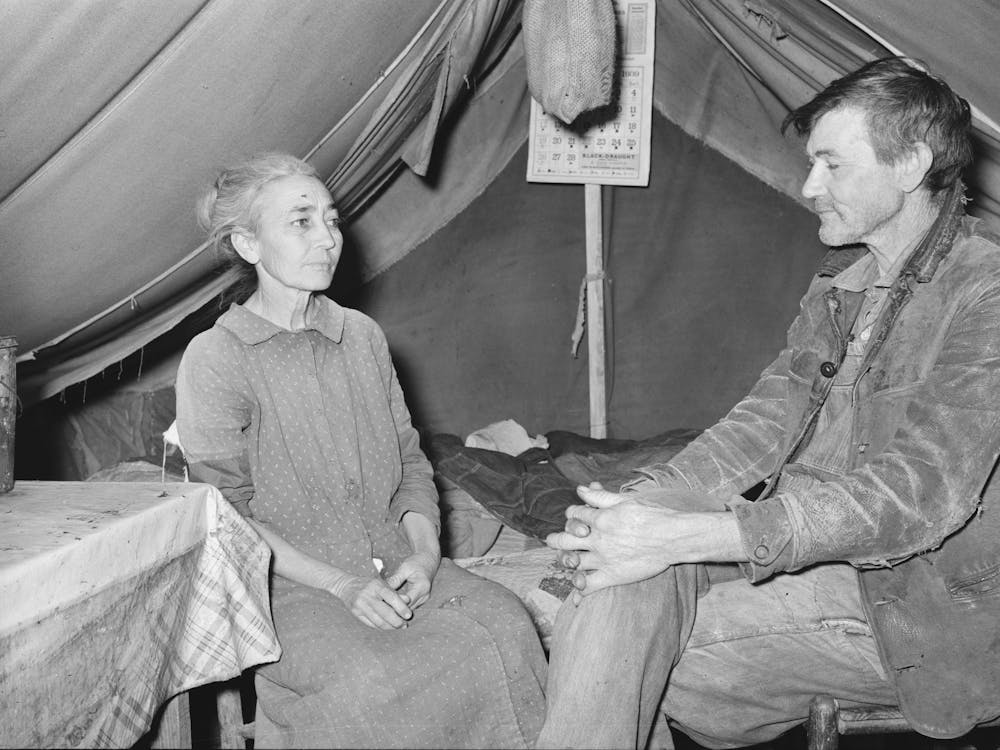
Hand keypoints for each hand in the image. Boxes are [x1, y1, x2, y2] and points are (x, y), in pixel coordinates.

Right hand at [334, 574, 414, 629]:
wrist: (346, 585)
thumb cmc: (368, 584)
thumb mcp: (381, 583)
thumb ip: (395, 592)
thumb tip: (408, 600)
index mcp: (376, 586)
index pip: (392, 598)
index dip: (401, 608)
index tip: (409, 615)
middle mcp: (368, 596)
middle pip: (385, 613)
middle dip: (397, 621)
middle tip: (405, 624)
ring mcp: (360, 605)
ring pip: (379, 621)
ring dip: (390, 627)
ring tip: (398, 627)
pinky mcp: (356, 613)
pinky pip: (371, 624)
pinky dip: (381, 627)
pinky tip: (388, 627)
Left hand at [385, 551, 438, 609]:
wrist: (429, 560)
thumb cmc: (417, 561)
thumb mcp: (405, 567)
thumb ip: (395, 579)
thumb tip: (382, 589)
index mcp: (421, 587)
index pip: (406, 601)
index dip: (393, 603)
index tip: (381, 601)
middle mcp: (424, 596)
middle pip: (407, 608)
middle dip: (393, 607)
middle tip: (379, 605)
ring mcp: (423, 599)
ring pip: (408, 609)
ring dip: (396, 608)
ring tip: (383, 606)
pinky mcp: (421, 600)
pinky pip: (409, 606)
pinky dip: (400, 606)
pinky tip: (390, 604)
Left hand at [546, 485, 680, 597]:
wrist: (673, 537)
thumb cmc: (653, 515)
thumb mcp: (625, 501)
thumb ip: (600, 496)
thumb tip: (581, 489)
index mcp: (599, 518)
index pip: (574, 514)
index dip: (572, 514)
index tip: (574, 517)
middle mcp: (597, 538)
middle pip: (565, 539)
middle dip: (556, 539)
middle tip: (551, 540)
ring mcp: (603, 558)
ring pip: (573, 562)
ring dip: (566, 562)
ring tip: (567, 561)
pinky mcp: (612, 576)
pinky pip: (589, 586)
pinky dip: (579, 592)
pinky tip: (575, 596)